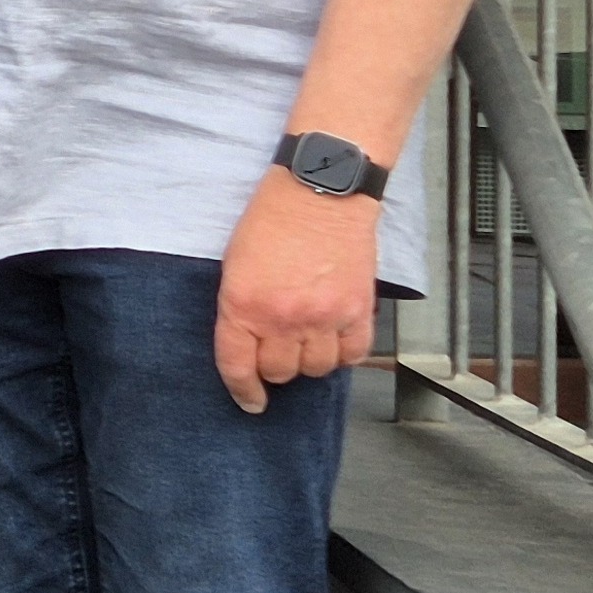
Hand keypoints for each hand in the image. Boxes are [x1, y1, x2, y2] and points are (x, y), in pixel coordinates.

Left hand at [214, 167, 381, 411]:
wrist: (321, 190)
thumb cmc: (272, 218)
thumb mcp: (235, 264)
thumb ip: (241, 308)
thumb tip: (249, 344)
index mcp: (243, 305)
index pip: (238, 366)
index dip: (243, 390)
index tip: (250, 401)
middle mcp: (284, 318)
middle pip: (280, 372)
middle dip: (275, 367)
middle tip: (278, 350)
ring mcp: (324, 317)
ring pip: (317, 369)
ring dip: (310, 360)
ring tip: (307, 338)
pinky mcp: (358, 310)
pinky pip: (353, 355)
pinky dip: (344, 354)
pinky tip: (335, 339)